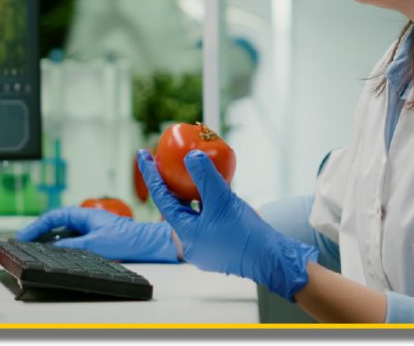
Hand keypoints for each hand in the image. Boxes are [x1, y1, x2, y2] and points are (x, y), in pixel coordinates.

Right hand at [16, 206, 178, 262]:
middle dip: (38, 234)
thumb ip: (72, 245)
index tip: (22, 236)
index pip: (53, 217)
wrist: (151, 244)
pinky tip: (55, 257)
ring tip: (33, 252)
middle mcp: (86, 221)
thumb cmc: (129, 238)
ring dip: (49, 242)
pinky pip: (73, 244)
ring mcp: (90, 232)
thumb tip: (52, 248)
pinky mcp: (96, 242)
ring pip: (63, 236)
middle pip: (55, 226)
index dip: (36, 226)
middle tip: (22, 245)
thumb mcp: (96, 243)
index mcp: (85, 215)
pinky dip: (62, 249)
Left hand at [137, 149, 318, 300]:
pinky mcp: (219, 246)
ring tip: (192, 174)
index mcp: (185, 233)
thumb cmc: (245, 234)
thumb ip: (205, 177)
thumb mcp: (222, 200)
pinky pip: (206, 219)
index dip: (151, 173)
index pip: (161, 198)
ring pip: (192, 213)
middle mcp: (191, 242)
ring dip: (191, 194)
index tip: (143, 154)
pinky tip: (215, 191)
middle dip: (172, 183)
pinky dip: (206, 204)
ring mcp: (205, 246)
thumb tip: (191, 156)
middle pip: (175, 206)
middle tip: (167, 162)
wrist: (271, 259)